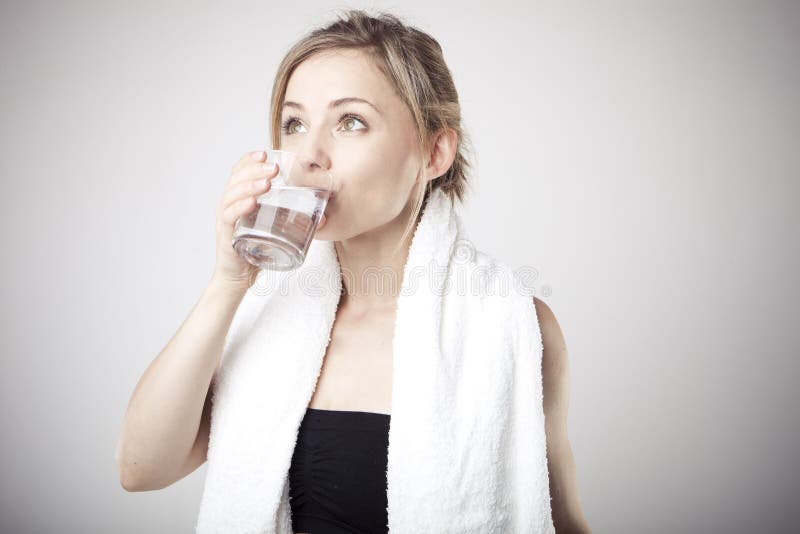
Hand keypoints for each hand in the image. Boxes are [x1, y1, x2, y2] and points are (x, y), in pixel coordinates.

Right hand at [211, 150, 278, 289]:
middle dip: (255, 169)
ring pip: (232, 194)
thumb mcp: (275, 228)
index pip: (240, 172)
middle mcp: (228, 204)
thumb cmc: (258, 250)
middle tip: (274, 168)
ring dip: (250, 186)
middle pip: (237, 178)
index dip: (250, 160)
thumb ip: (292, 219)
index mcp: (239, 198)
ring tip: (268, 183)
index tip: (265, 153)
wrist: (239, 277)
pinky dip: (239, 207)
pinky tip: (252, 203)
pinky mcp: (226, 234)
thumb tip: (323, 217)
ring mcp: (225, 218)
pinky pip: (229, 216)